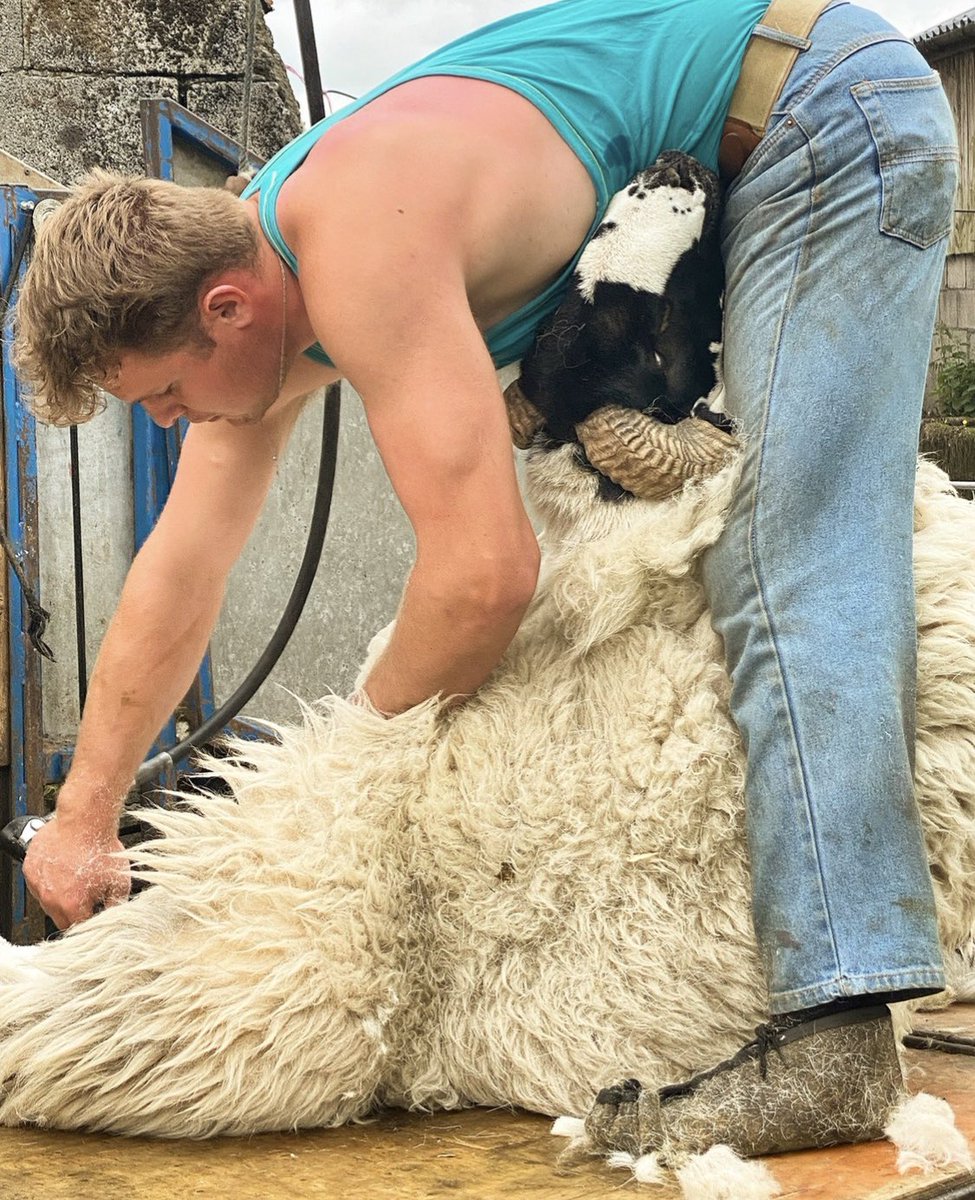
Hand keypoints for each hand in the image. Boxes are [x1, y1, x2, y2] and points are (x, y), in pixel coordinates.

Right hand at [23, 812, 129, 928]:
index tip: (95, 910)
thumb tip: (115, 916)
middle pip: (61, 918)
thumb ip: (116, 904)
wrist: (84, 821)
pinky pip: (38, 883)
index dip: (90, 919)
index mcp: (72, 905)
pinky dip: (49, 879)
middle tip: (88, 894)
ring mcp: (38, 884)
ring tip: (76, 877)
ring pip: (48, 901)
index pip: (78, 927)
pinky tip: (64, 868)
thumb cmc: (101, 847)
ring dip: (60, 895)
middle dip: (75, 910)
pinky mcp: (31, 869)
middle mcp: (51, 898)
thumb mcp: (120, 881)